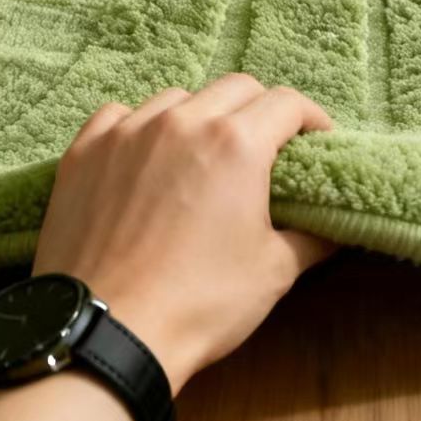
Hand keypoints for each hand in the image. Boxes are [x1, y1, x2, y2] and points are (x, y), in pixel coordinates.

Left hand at [32, 74, 335, 394]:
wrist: (108, 332)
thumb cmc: (199, 304)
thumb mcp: (274, 273)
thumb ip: (312, 236)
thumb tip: (335, 224)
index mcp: (236, 143)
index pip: (287, 103)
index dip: (311, 118)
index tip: (316, 141)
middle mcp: (183, 120)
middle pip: (236, 88)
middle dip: (261, 110)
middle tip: (266, 146)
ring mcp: (128, 130)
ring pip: (178, 98)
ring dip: (201, 116)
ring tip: (202, 153)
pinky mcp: (85, 149)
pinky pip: (120, 115)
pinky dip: (141, 127)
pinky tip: (144, 157)